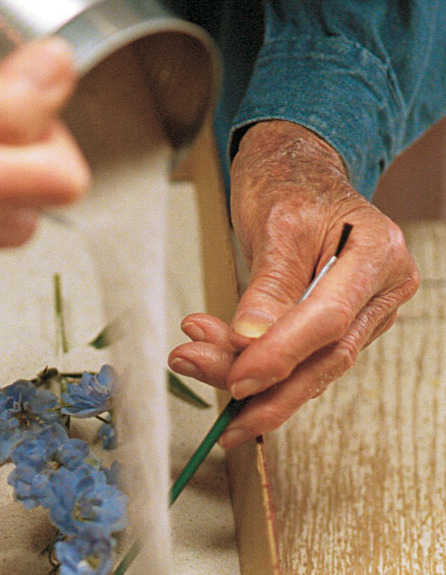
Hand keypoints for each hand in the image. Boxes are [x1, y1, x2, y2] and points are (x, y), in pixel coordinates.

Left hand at [169, 120, 419, 447]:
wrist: (296, 172)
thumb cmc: (290, 183)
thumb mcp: (275, 225)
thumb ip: (268, 287)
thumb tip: (248, 341)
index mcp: (376, 252)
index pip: (328, 320)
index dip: (281, 356)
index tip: (238, 377)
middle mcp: (380, 288)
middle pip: (325, 357)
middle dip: (266, 388)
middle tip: (217, 403)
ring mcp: (364, 311)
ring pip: (309, 367)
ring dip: (251, 378)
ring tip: (195, 362)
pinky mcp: (339, 327)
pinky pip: (301, 359)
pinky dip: (257, 365)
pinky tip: (216, 360)